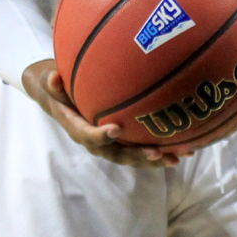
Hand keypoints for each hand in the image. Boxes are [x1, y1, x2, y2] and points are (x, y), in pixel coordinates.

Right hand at [21, 60, 176, 168]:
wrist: (62, 99)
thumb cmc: (59, 88)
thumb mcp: (51, 83)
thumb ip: (53, 83)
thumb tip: (52, 77)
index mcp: (77, 128)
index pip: (88, 136)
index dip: (100, 136)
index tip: (115, 129)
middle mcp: (95, 141)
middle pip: (116, 154)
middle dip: (136, 156)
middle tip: (156, 153)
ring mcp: (110, 144)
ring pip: (132, 156)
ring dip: (154, 159)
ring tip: (176, 158)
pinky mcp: (122, 142)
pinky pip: (141, 149)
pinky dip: (162, 151)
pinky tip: (184, 150)